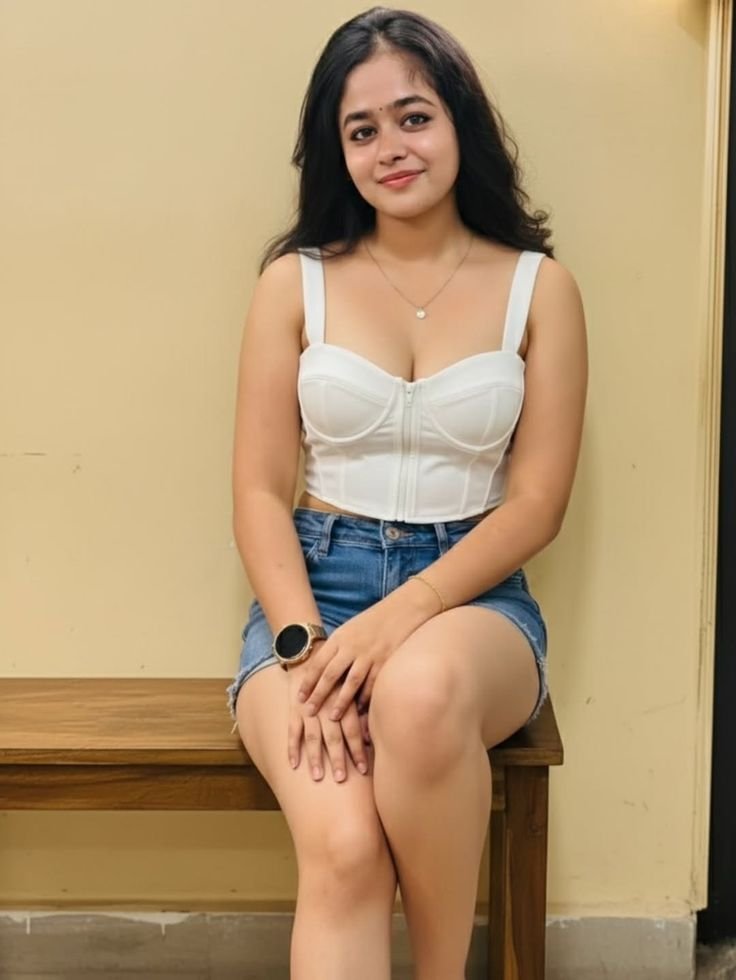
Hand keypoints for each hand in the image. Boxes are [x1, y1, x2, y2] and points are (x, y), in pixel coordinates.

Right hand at [287, 661, 370, 782]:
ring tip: (317, 777)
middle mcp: (326, 707)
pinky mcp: (294, 710)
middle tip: (341, 778)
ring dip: (315, 758)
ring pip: (312, 736)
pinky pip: (292, 731)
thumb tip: (373, 737)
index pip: (353, 730)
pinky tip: (294, 765)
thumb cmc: (337, 677)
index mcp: (343, 702)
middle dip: (338, 759)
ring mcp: (308, 710)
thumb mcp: (351, 688)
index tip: (363, 770)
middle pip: (333, 736)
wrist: (310, 657)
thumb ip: (360, 710)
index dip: (358, 750)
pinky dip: (292, 748)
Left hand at [296, 585, 436, 721]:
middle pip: (330, 675)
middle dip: (318, 695)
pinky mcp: (385, 661)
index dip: (308, 682)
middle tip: (308, 712)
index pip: (318, 663)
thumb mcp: (349, 629)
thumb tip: (322, 669)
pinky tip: (359, 710)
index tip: (299, 698)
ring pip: (351, 682)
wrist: (402, 609)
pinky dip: (365, 698)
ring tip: (332, 718)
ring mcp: (369, 654)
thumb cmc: (373, 622)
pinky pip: (372, 683)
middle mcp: (352, 646)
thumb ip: (337, 648)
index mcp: (339, 638)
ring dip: (341, 702)